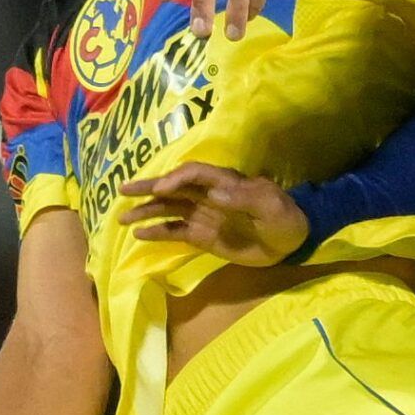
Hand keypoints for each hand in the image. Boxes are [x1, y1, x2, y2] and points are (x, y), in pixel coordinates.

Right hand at [119, 162, 310, 263]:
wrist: (292, 241)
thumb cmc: (285, 217)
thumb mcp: (272, 206)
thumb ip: (246, 197)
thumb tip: (216, 193)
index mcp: (225, 182)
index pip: (194, 173)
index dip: (176, 178)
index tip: (162, 189)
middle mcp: (208, 195)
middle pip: (174, 187)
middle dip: (149, 188)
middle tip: (123, 190)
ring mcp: (204, 215)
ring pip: (169, 209)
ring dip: (147, 210)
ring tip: (122, 217)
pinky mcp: (203, 235)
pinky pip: (175, 231)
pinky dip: (157, 232)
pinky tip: (139, 234)